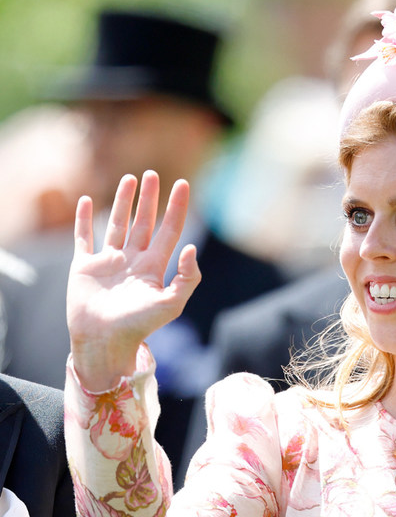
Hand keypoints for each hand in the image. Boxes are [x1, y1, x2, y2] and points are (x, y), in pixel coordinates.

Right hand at [67, 170, 200, 390]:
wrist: (105, 341)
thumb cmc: (139, 326)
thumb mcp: (171, 304)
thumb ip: (187, 278)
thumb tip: (190, 247)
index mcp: (153, 268)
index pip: (169, 231)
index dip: (176, 208)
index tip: (182, 184)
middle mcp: (132, 262)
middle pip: (144, 223)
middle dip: (149, 199)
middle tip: (153, 175)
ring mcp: (108, 263)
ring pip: (116, 224)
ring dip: (122, 202)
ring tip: (130, 180)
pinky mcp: (84, 267)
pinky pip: (84, 237)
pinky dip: (83, 219)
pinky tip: (85, 201)